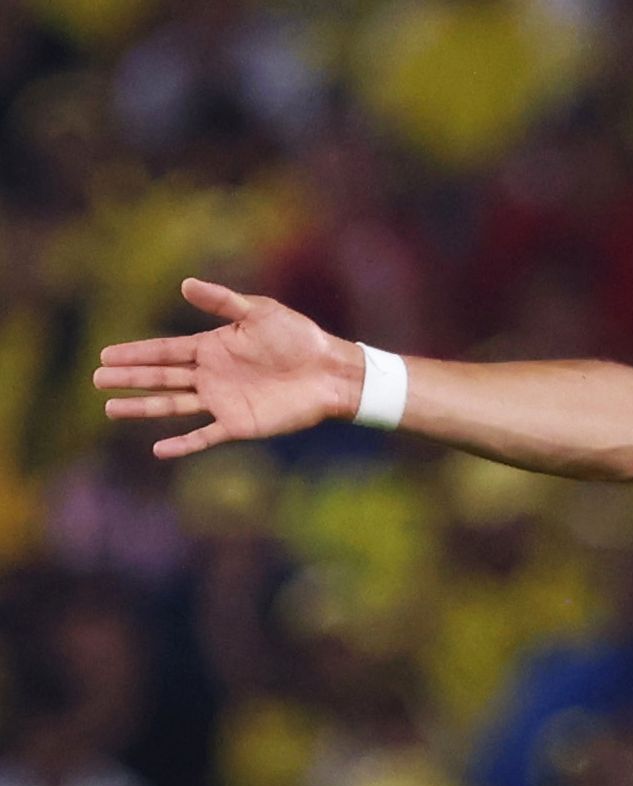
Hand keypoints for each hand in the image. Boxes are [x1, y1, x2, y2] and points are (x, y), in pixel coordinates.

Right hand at [96, 277, 364, 458]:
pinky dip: (183, 444)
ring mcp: (222, 401)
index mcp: (212, 347)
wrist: (330, 371)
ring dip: (142, 407)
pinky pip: (204, 436)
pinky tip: (159, 449)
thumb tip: (185, 284)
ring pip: (173, 405)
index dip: (135, 353)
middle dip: (129, 378)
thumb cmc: (299, 337)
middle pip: (161, 377)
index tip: (105, 354)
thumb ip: (223, 302)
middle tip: (96, 378)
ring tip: (110, 409)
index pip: (165, 351)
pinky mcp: (239, 424)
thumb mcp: (260, 312)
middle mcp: (211, 375)